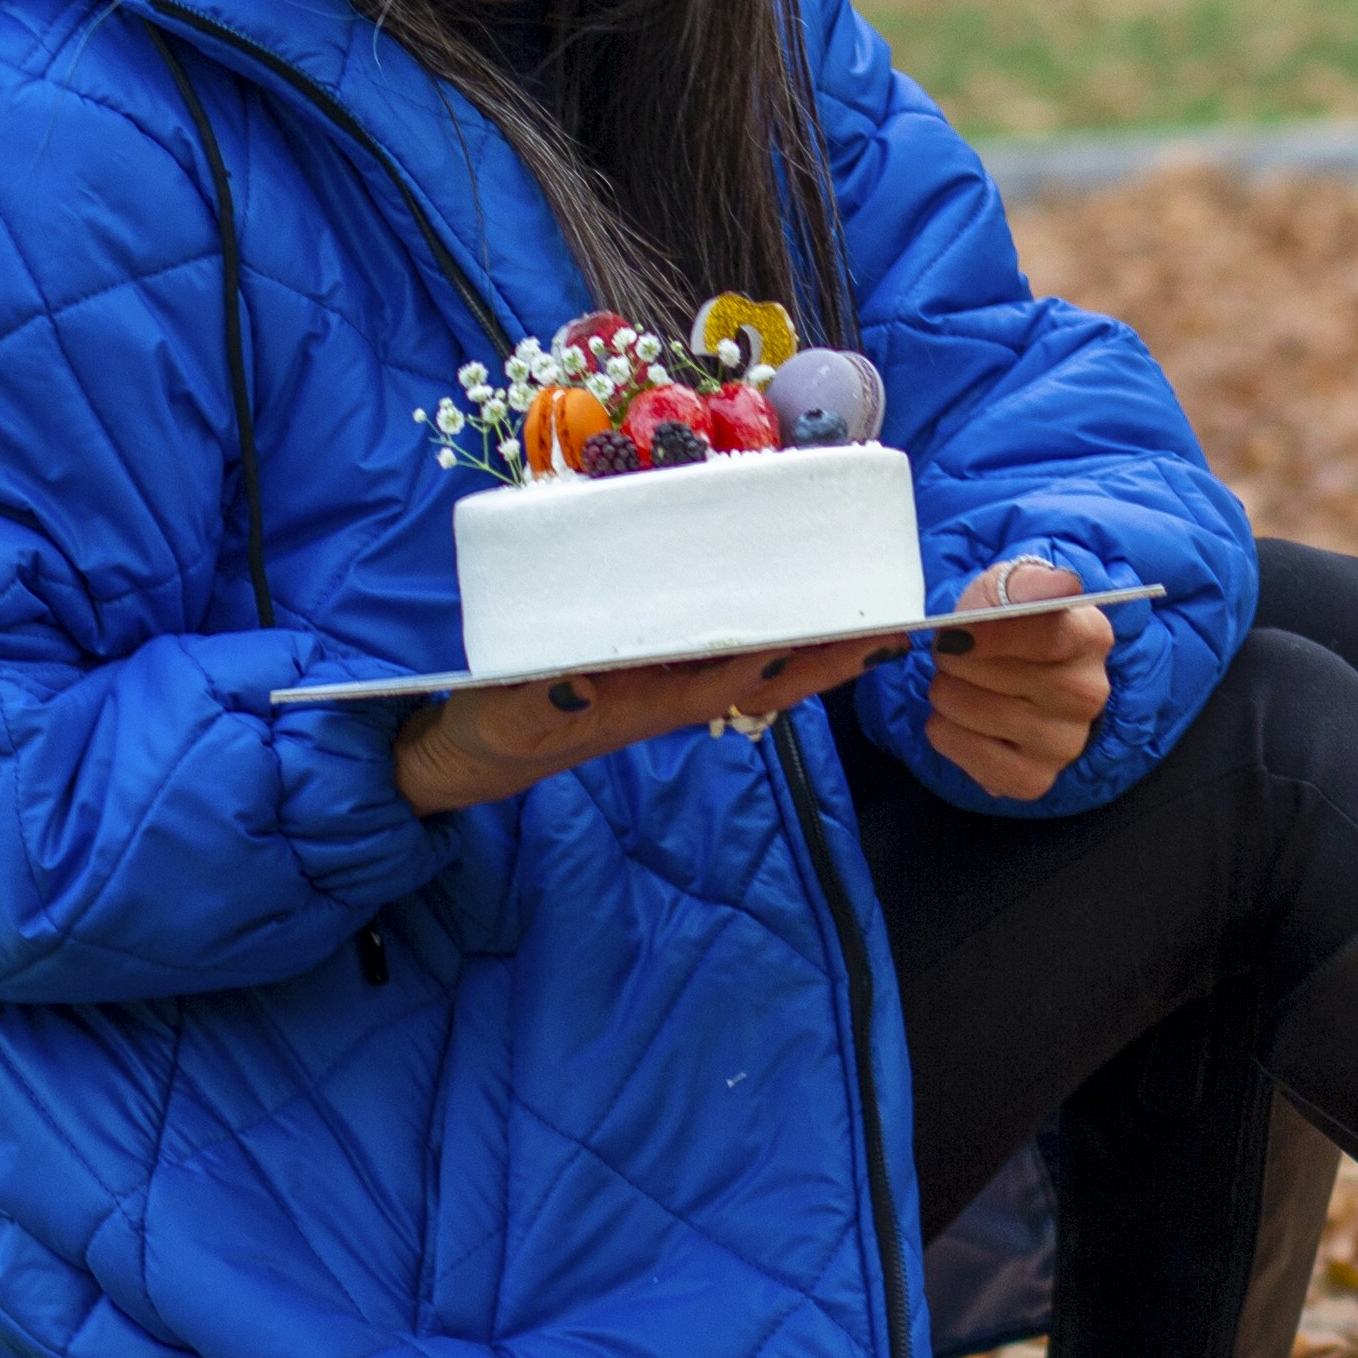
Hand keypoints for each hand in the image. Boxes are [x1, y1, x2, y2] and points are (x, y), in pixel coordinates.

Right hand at [391, 627, 898, 816]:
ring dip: (808, 641)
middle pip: (763, 674)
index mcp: (645, 706)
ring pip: (752, 662)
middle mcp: (670, 692)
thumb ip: (534, 704)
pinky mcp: (648, 664)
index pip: (726, 682)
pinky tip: (785, 603)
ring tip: (866, 615)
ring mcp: (663, 681)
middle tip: (888, 628)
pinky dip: (760, 626)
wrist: (469, 754)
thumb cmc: (490, 733)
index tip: (828, 642)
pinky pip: (718, 644)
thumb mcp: (504, 719)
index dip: (778, 664)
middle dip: (824, 654)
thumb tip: (574, 688)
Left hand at [924, 561, 1110, 806]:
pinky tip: (962, 719)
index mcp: (1091, 637)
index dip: (988, 633)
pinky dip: (946, 731)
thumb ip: (1031, 584)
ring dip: (946, 692)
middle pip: (997, 675)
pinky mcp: (1033, 779)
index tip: (954, 630)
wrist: (1011, 668)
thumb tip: (1065, 584)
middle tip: (957, 652)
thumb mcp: (1012, 587)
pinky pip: (963, 752)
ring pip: (970, 711)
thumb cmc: (1009, 622)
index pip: (1044, 636)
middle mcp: (1089, 695)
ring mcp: (1065, 743)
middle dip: (956, 658)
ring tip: (961, 682)